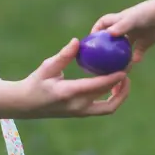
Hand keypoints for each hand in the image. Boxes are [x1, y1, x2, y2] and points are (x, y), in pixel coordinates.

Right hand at [0, 40, 129, 119]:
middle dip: (122, 86)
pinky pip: (102, 108)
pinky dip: (112, 98)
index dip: (114, 79)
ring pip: (108, 108)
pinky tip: (113, 83)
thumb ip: (63, 56)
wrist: (25, 105)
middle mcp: (77, 106)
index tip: (125, 69)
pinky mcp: (81, 114)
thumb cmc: (35, 83)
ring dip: (120, 95)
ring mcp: (80, 112)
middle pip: (108, 99)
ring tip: (124, 79)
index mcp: (69, 93)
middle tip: (128, 70)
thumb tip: (77, 41)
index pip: (97, 87)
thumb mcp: (46, 67)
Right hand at [92, 0, 154, 63]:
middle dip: (105, 47)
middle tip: (99, 58)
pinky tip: (133, 64)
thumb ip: (121, 26)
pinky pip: (137, 54)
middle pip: (112, 39)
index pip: (103, 24)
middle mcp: (126, 29)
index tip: (91, 40)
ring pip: (124, 49)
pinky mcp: (145, 43)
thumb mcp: (132, 19)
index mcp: (119, 21)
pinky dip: (135, 59)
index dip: (96, 30)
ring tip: (114, 67)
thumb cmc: (146, 12)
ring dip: (119, 57)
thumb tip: (109, 34)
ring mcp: (135, 36)